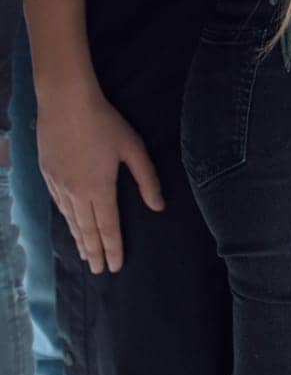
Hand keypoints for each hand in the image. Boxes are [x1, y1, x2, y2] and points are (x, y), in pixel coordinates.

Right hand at [37, 87, 163, 273]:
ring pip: (71, 221)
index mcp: (100, 188)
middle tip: (98, 271)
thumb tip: (158, 206)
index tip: (115, 267)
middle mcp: (77, 193)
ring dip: (79, 240)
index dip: (113, 249)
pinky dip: (67, 222)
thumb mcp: (133, 147)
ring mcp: (60, 186)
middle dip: (94, 252)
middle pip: (88, 230)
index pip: (109, 227)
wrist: (66, 104)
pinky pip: (60, 207)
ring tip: (85, 255)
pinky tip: (71, 225)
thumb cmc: (105, 122)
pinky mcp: (48, 176)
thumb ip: (147, 179)